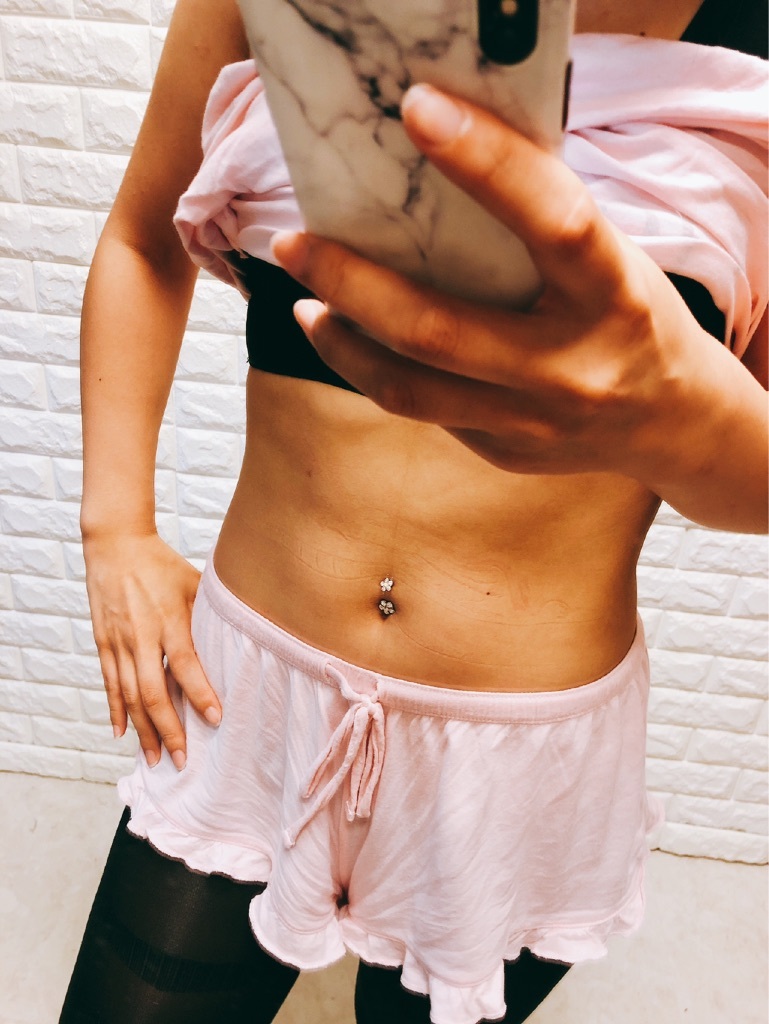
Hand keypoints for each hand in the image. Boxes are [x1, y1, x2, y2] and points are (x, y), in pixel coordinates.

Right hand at [83, 531, 220, 769]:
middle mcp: (141, 635)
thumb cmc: (162, 564)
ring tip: (154, 758)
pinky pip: (109, 683)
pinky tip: (121, 733)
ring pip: (128, 695)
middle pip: (152, 691)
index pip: (185, 664)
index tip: (215, 719)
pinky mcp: (103, 643)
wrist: (115, 546)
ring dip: (142, 730)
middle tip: (183, 759)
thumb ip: (210, 615)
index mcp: (168, 619)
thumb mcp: (194, 584)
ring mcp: (118, 641)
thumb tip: (238, 643)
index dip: (200, 693)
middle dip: (168, 729)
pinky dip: (115, 710)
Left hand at [271, 83, 708, 480]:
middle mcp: (572, 369)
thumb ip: (539, 231)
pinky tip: (353, 341)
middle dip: (350, 282)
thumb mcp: (613, 259)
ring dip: (342, 343)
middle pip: (438, 330)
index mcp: (615, 297)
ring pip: (410, 390)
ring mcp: (534, 423)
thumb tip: (432, 177)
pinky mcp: (504, 453)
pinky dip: (377, 371)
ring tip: (306, 303)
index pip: (553, 223)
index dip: (487, 163)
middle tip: (294, 243)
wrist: (670, 421)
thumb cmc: (632, 317)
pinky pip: (424, 411)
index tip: (417, 111)